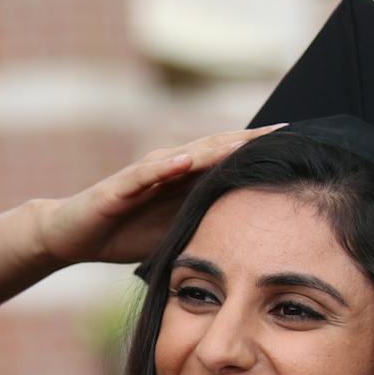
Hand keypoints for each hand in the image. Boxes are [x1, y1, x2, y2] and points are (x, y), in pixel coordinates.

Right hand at [33, 126, 285, 267]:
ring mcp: (143, 175)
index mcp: (185, 180)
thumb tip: (252, 242)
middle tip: (288, 132)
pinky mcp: (117, 188)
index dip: (262, 153)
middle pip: (216, 149)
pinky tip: (184, 161)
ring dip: (216, 147)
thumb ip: (208, 226)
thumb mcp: (176, 233)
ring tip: (247, 140)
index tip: (301, 146)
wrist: (71, 236)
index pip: (230, 161)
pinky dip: (164, 167)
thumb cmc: (124, 233)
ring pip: (185, 156)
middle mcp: (168, 169)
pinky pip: (143, 175)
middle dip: (250, 140)